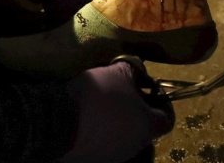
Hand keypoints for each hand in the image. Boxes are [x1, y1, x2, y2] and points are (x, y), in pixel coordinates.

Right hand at [61, 62, 175, 162]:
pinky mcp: (94, 159)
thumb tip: (137, 72)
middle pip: (145, 127)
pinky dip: (103, 130)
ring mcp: (114, 156)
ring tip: (103, 102)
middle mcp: (135, 147)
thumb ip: (135, 69)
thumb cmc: (97, 96)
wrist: (56, 121)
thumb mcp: (119, 71)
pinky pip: (106, 143)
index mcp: (148, 127)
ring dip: (120, 120)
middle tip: (124, 90)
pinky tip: (89, 116)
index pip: (167, 118)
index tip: (149, 87)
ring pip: (125, 136)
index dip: (162, 100)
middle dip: (138, 108)